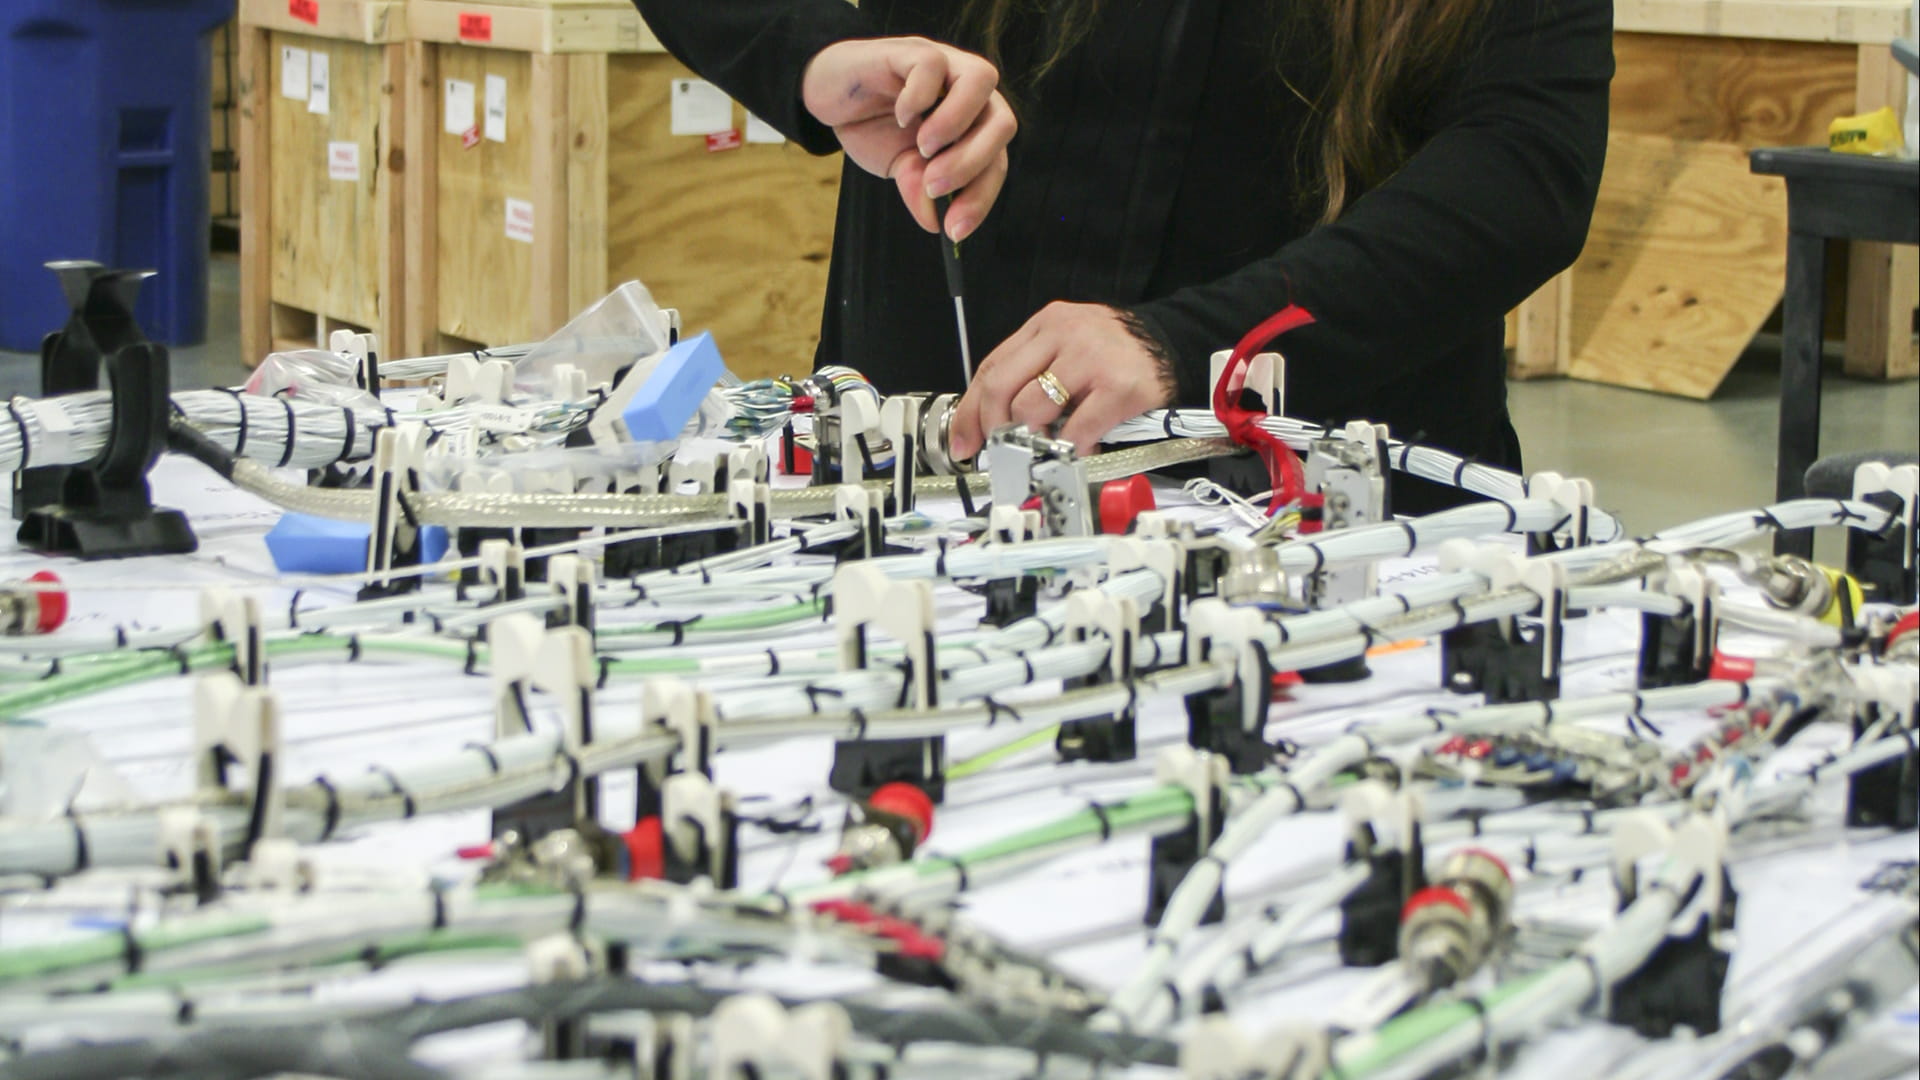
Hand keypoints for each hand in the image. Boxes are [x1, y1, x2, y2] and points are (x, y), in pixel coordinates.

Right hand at [801, 37, 1014, 240]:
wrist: (828, 94)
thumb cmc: (873, 126)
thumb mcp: (897, 167)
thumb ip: (919, 189)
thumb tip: (935, 223)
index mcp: (973, 125)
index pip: (996, 162)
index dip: (979, 198)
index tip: (953, 229)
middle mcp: (967, 92)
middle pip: (1002, 122)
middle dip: (971, 162)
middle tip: (934, 184)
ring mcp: (945, 66)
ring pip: (982, 79)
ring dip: (956, 123)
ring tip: (923, 147)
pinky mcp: (912, 50)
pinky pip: (932, 65)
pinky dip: (918, 96)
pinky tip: (900, 116)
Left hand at [948, 303, 1176, 458]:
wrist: (1172, 341)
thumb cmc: (1115, 351)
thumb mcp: (1065, 345)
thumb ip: (1031, 373)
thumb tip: (991, 422)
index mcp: (1045, 325)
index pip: (992, 367)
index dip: (972, 411)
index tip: (966, 441)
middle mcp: (1064, 335)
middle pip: (1003, 387)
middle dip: (995, 427)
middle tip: (1003, 447)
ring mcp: (1092, 359)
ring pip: (1033, 408)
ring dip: (1033, 437)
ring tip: (1046, 444)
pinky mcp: (1119, 386)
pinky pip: (1077, 427)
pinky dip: (1069, 446)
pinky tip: (1077, 447)